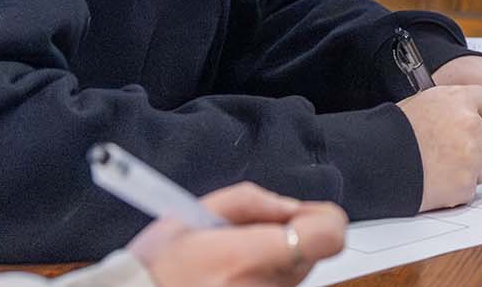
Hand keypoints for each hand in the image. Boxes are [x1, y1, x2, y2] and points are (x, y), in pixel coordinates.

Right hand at [128, 182, 345, 286]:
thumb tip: (290, 207)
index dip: (324, 219)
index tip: (301, 214)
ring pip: (297, 275)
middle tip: (250, 234)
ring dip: (276, 260)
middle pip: (313, 254)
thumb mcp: (193, 215)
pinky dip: (265, 279)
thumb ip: (251, 202)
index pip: (326, 237)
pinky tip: (232, 279)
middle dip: (291, 236)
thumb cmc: (155, 268)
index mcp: (244, 257)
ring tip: (232, 261)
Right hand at [397, 84, 481, 210]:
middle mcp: (470, 124)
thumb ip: (452, 106)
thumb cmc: (392, 133)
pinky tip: (436, 181)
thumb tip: (468, 112)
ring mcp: (471, 155)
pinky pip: (472, 188)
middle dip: (476, 145)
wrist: (375, 163)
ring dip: (471, 169)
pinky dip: (457, 189)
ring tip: (441, 168)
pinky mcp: (465, 184)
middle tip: (451, 151)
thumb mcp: (423, 103)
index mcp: (458, 99)